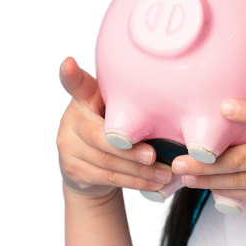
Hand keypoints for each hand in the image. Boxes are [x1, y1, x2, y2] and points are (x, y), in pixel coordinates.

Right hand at [54, 56, 173, 205]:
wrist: (91, 170)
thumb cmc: (117, 133)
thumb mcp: (121, 114)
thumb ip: (134, 109)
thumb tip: (178, 111)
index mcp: (86, 99)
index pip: (77, 85)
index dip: (71, 75)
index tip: (67, 63)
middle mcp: (72, 119)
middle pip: (99, 135)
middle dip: (130, 148)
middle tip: (154, 155)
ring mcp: (68, 145)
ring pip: (107, 160)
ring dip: (140, 170)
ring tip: (165, 174)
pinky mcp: (72, 169)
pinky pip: (108, 177)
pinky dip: (135, 181)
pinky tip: (154, 182)